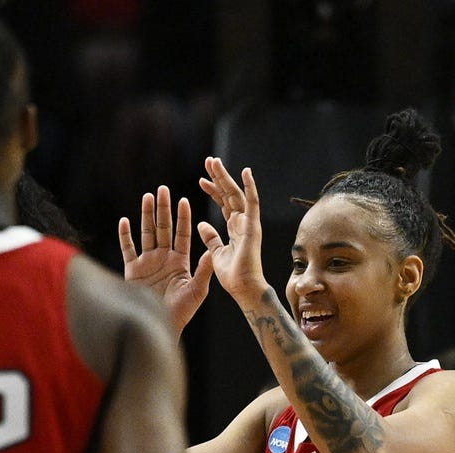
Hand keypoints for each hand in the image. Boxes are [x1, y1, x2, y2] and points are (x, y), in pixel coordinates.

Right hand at [118, 185, 214, 335]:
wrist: (160, 326)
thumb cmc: (181, 312)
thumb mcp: (196, 290)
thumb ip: (203, 270)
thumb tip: (212, 252)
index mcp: (180, 262)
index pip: (182, 234)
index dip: (183, 218)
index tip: (184, 200)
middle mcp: (163, 258)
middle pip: (163, 229)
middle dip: (164, 209)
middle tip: (164, 189)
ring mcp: (147, 263)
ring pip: (147, 233)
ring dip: (147, 215)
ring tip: (148, 197)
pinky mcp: (132, 270)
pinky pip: (128, 249)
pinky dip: (125, 235)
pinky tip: (125, 220)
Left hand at [196, 158, 267, 301]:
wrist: (243, 290)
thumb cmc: (232, 276)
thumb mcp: (215, 253)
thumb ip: (210, 238)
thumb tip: (201, 225)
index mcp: (234, 229)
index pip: (223, 204)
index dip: (213, 190)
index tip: (201, 179)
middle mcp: (242, 223)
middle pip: (229, 195)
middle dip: (219, 177)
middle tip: (209, 161)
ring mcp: (248, 223)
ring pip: (237, 194)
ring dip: (227, 177)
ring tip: (215, 162)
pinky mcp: (252, 227)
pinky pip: (252, 203)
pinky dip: (250, 187)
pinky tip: (245, 172)